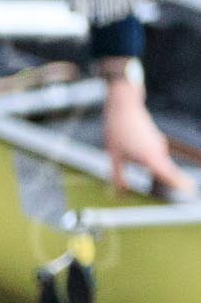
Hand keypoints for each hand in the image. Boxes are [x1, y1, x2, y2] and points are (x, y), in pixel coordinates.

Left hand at [103, 74, 194, 197]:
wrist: (125, 106)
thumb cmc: (118, 130)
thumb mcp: (114, 156)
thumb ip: (118, 176)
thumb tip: (120, 193)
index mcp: (149, 155)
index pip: (167, 174)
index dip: (179, 184)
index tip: (190, 192)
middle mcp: (158, 151)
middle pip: (170, 172)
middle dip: (176, 184)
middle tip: (188, 196)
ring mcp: (159, 145)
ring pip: (163, 165)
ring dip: (165, 176)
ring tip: (178, 187)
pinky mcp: (156, 142)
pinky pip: (159, 158)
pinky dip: (160, 167)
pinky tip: (160, 174)